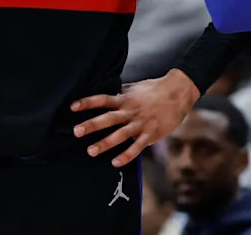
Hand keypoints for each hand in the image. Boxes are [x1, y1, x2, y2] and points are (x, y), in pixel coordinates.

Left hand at [71, 69, 198, 167]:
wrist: (178, 92)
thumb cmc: (154, 89)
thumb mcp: (135, 88)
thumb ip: (120, 94)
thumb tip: (105, 97)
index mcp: (125, 99)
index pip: (103, 100)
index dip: (87, 103)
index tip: (72, 107)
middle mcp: (130, 111)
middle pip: (108, 118)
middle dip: (91, 125)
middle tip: (76, 132)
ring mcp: (141, 123)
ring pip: (120, 135)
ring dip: (105, 143)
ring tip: (90, 151)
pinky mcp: (151, 133)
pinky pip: (137, 147)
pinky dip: (126, 155)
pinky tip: (115, 162)